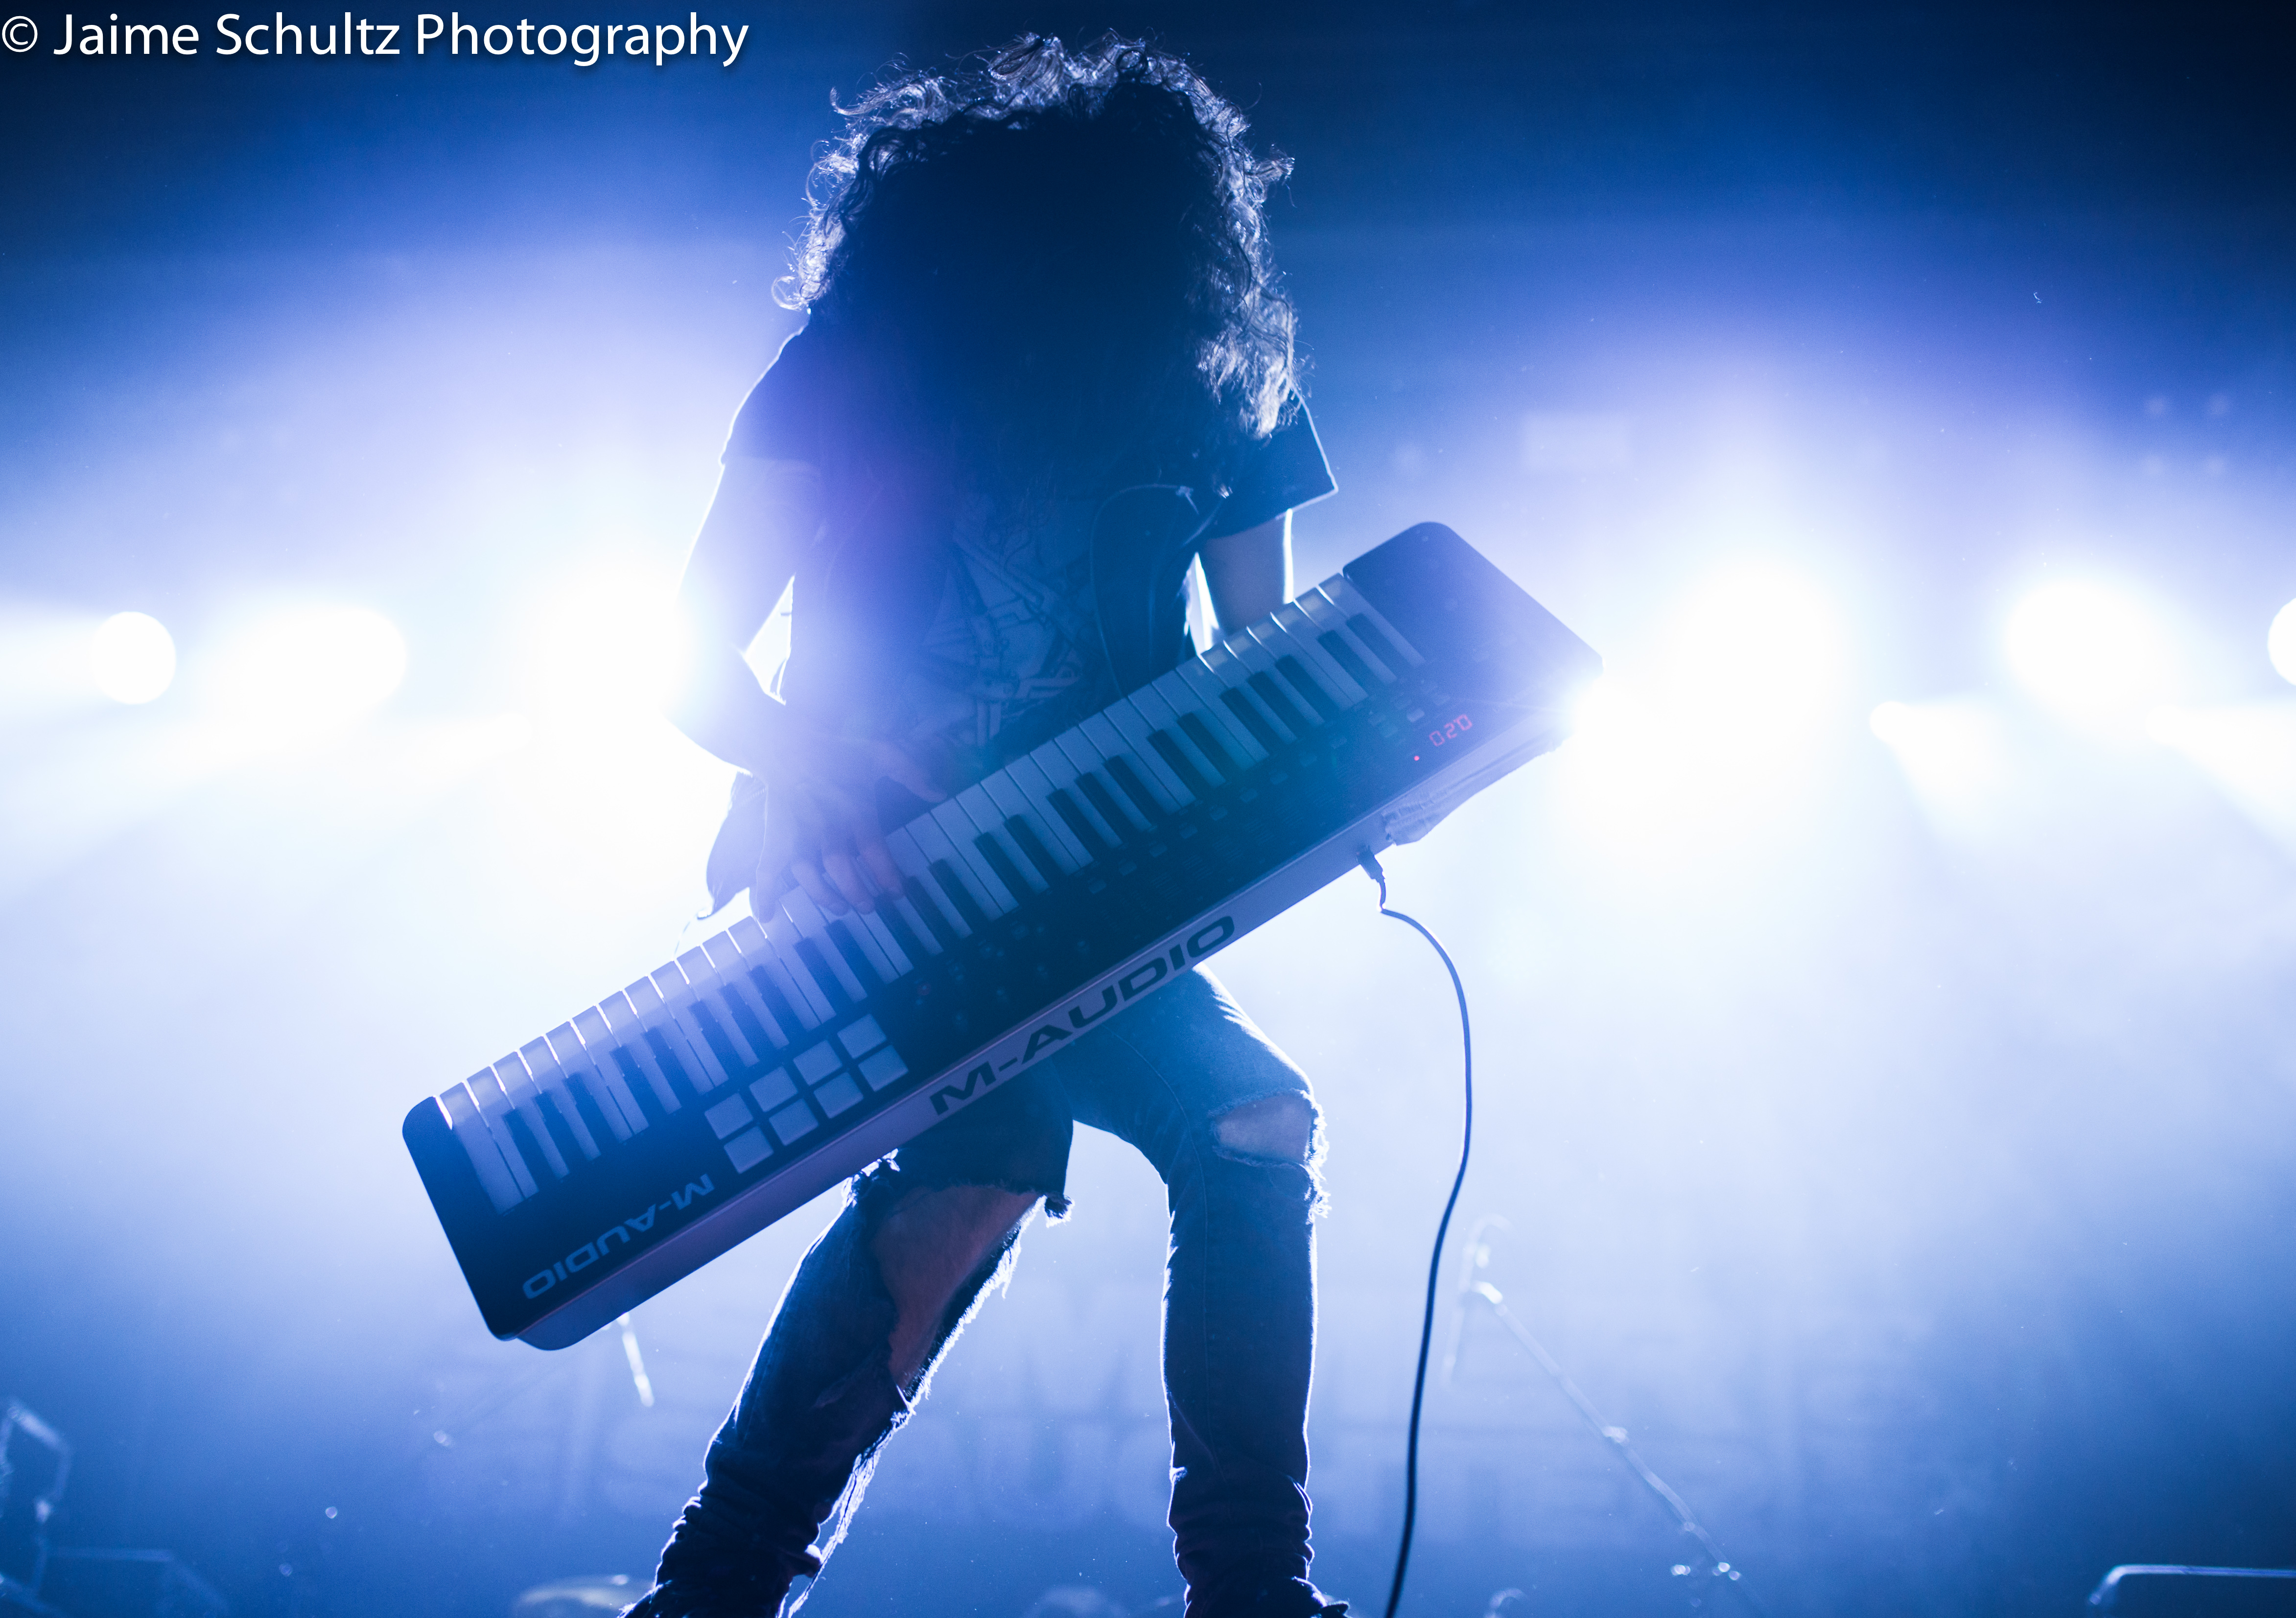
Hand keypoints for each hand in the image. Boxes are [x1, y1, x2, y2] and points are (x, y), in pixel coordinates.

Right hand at [755, 724, 947, 915]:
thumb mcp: (880, 752)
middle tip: (869, 907)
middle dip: (856, 891)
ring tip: (839, 907)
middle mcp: (825, 825)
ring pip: (806, 872)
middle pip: (839, 866)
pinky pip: (766, 867)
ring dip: (822, 894)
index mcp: (852, 808)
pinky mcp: (775, 836)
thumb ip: (911, 771)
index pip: (873, 848)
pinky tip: (766, 917)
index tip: (897, 892)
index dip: (886, 873)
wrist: (787, 743)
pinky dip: (763, 893)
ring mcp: (797, 833)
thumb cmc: (837, 751)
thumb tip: (940, 793)